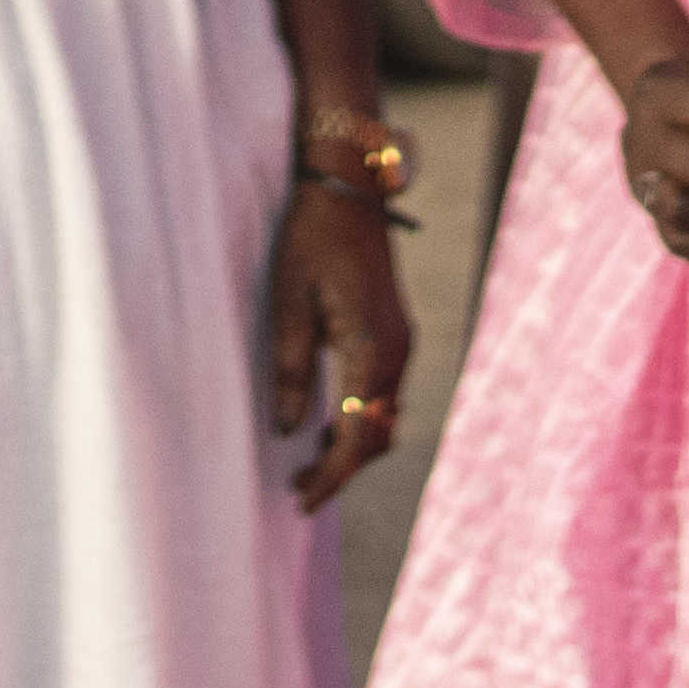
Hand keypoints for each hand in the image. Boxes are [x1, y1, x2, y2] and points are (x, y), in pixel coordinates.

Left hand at [259, 172, 414, 507]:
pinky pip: (385, 392)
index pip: (359, 437)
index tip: (302, 498)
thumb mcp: (287, 302)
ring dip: (354, 444)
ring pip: (385, 416)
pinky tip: (332, 420)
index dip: (332, 476)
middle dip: (343, 468)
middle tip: (300, 487)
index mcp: (371, 350)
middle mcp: (397, 352)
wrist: (348, 189)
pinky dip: (363, 417)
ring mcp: (401, 341)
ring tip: (310, 460)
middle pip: (379, 435)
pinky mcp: (395, 331)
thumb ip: (291, 368)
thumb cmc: (310, 239)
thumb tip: (290, 429)